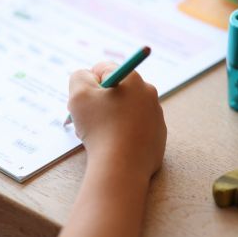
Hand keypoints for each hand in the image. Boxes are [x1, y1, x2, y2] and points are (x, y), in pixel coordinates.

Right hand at [68, 61, 166, 181]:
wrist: (121, 167)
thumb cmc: (99, 127)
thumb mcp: (79, 94)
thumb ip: (79, 76)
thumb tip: (87, 76)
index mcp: (132, 78)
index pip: (104, 69)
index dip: (89, 83)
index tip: (85, 100)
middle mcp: (148, 92)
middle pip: (117, 89)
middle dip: (100, 100)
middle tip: (90, 118)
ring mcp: (156, 114)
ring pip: (126, 108)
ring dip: (111, 115)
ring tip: (100, 133)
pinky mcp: (158, 134)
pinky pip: (136, 125)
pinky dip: (124, 130)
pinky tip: (115, 143)